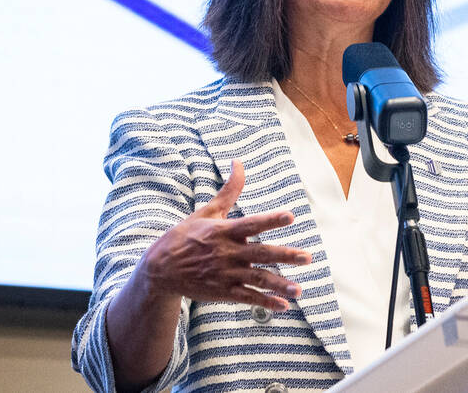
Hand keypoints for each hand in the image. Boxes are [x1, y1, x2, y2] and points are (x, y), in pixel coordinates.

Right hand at [137, 160, 311, 310]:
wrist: (160, 269)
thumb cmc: (186, 236)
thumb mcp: (207, 211)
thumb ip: (229, 190)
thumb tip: (238, 162)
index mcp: (225, 231)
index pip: (252, 224)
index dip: (271, 220)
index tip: (290, 216)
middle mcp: (227, 253)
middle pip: (261, 253)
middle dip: (285, 255)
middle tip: (307, 257)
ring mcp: (225, 274)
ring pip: (257, 280)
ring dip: (279, 285)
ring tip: (299, 291)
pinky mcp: (222, 291)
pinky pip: (247, 297)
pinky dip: (265, 303)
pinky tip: (283, 305)